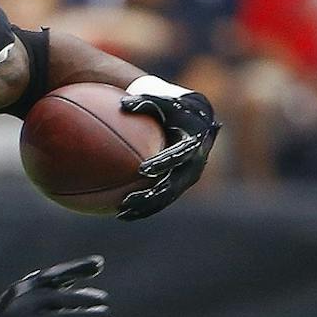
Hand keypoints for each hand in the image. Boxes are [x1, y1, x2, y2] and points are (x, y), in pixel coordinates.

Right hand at [0, 257, 109, 316]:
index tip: (98, 265)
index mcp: (26, 288)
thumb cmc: (13, 315)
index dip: (77, 268)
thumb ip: (54, 288)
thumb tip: (90, 284)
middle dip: (86, 298)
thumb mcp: (25, 294)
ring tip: (104, 315)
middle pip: (62, 298)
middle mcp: (28, 304)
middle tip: (104, 301)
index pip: (55, 275)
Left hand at [118, 81, 218, 220]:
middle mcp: (195, 163)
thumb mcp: (163, 101)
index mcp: (195, 142)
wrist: (194, 119)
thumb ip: (145, 102)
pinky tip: (122, 214)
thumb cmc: (173, 106)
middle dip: (152, 194)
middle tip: (129, 199)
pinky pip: (163, 200)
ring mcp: (189, 177)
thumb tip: (123, 104)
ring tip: (121, 213)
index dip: (163, 162)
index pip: (179, 155)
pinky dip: (145, 208)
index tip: (143, 169)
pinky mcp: (180, 185)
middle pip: (173, 184)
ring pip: (167, 197)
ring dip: (145, 207)